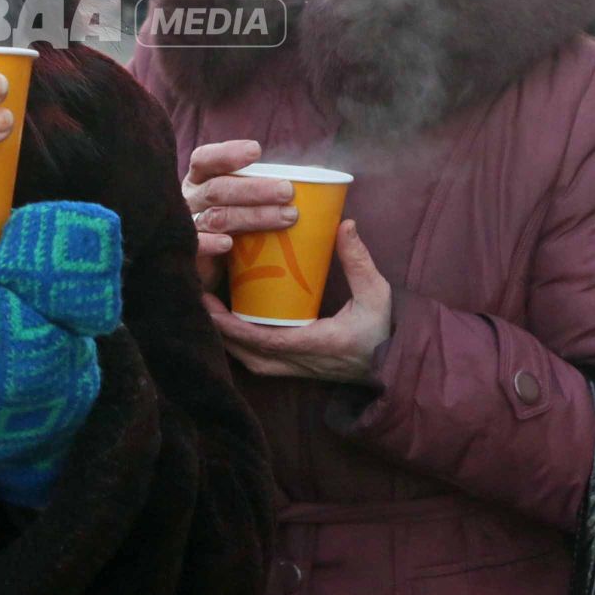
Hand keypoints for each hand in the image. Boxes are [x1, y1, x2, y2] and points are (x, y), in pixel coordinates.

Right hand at [182, 139, 298, 290]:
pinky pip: (196, 247)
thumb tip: (316, 173)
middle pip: (218, 189)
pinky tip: (228, 244)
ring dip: (252, 216)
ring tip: (287, 217)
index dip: (227, 154)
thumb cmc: (234, 225)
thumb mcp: (246, 202)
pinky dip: (210, 244)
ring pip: (217, 217)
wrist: (213, 270)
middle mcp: (192, 200)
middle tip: (288, 191)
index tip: (256, 150)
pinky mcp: (189, 255)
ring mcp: (188, 227)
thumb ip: (271, 185)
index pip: (205, 159)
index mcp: (201, 180)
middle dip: (254, 189)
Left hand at [201, 220, 392, 383]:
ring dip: (227, 340)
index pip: (263, 339)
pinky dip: (241, 346)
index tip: (209, 305)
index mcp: (314, 344)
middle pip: (246, 352)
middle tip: (200, 301)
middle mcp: (298, 362)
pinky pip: (260, 361)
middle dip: (219, 330)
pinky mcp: (296, 369)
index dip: (231, 325)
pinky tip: (231, 326)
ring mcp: (296, 369)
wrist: (395, 367)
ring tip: (209, 310)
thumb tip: (344, 225)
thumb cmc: (385, 331)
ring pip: (249, 361)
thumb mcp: (377, 294)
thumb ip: (359, 261)